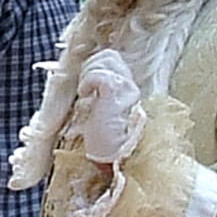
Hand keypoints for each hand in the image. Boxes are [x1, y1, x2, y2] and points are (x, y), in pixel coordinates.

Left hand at [76, 48, 144, 164]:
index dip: (97, 69)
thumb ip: (102, 98)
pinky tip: (85, 96)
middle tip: (86, 91)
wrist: (118, 160)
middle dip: (91, 69)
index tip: (87, 88)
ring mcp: (124, 86)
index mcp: (129, 89)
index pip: (114, 61)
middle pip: (108, 56)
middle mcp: (130, 85)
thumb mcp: (106, 116)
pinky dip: (86, 83)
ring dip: (87, 75)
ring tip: (86, 95)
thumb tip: (88, 88)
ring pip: (101, 60)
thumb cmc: (109, 146)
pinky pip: (96, 73)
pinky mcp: (114, 90)